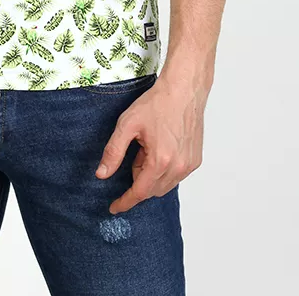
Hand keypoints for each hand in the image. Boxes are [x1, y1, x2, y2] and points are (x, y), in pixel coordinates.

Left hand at [94, 75, 206, 213]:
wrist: (183, 90)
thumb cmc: (157, 103)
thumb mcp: (127, 124)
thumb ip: (113, 151)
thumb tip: (102, 174)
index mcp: (160, 161)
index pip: (139, 193)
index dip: (125, 202)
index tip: (114, 207)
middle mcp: (178, 167)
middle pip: (151, 190)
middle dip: (137, 179)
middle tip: (135, 153)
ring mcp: (189, 165)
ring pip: (164, 185)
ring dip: (151, 175)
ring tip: (147, 147)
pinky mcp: (196, 160)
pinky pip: (176, 176)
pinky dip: (164, 170)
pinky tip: (160, 148)